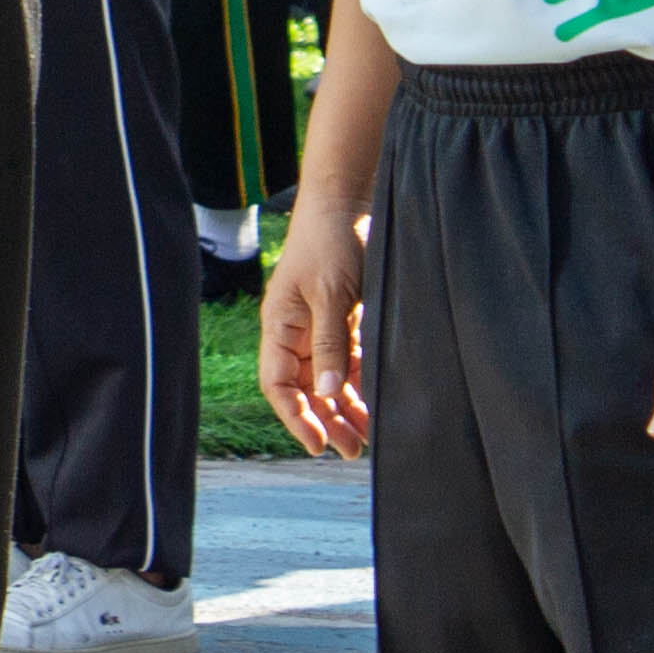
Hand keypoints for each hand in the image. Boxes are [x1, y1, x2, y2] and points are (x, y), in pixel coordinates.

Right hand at [261, 198, 374, 457]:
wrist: (349, 202)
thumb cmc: (330, 242)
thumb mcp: (330, 294)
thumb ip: (329, 344)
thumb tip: (324, 395)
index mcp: (280, 326)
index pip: (278, 384)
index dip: (294, 417)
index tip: (317, 445)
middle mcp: (298, 333)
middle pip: (305, 390)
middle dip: (325, 421)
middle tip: (353, 450)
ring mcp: (322, 328)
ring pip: (330, 382)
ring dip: (345, 409)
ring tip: (368, 436)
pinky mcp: (347, 321)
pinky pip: (351, 364)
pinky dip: (361, 386)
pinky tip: (376, 403)